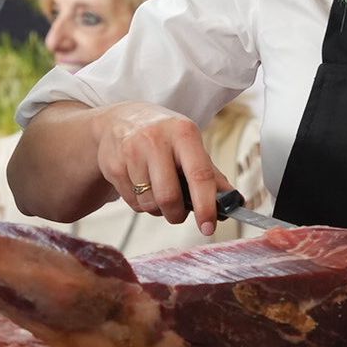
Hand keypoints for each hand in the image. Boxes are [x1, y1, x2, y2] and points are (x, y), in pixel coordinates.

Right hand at [95, 101, 225, 234]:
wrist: (120, 120)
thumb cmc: (162, 136)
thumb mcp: (189, 144)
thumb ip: (211, 174)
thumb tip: (234, 203)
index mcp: (183, 133)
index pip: (199, 175)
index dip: (206, 206)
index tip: (208, 226)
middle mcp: (156, 139)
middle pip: (169, 196)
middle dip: (177, 214)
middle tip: (179, 213)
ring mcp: (131, 152)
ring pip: (149, 203)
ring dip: (157, 209)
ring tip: (158, 193)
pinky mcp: (113, 165)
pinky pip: (132, 203)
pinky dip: (141, 204)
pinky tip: (141, 186)